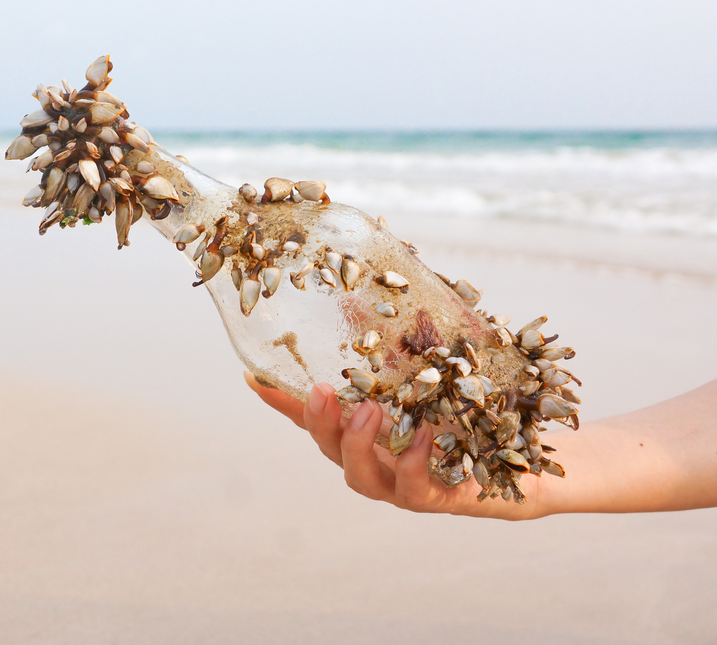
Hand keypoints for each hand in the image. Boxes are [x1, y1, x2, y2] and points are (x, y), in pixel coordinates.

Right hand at [244, 372, 551, 519]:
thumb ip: (408, 345)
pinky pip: (417, 487)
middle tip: (324, 391)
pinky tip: (425, 433)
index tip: (251, 375)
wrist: (537, 457)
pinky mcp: (442, 498)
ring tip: (368, 410)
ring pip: (361, 476)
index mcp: (371, 430)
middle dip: (319, 421)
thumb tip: (380, 291)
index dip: (282, 400)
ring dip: (357, 444)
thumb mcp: (441, 371)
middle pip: (329, 449)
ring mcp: (405, 485)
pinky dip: (416, 461)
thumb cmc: (481, 407)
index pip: (316, 416)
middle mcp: (379, 460)